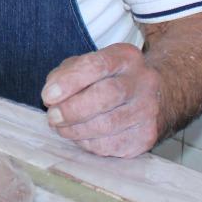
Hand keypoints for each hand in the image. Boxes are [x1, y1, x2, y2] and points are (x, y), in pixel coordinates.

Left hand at [40, 43, 163, 157]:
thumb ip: (66, 75)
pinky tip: (81, 136)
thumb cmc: (109, 80)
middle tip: (52, 116)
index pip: (97, 65)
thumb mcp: (87, 65)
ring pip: (108, 124)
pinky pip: (111, 145)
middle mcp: (143, 81)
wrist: (153, 98)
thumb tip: (51, 97)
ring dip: (76, 130)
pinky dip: (88, 143)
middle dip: (72, 109)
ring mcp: (148, 110)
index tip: (48, 95)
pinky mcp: (146, 136)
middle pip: (106, 95)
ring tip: (61, 127)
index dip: (69, 81)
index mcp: (126, 57)